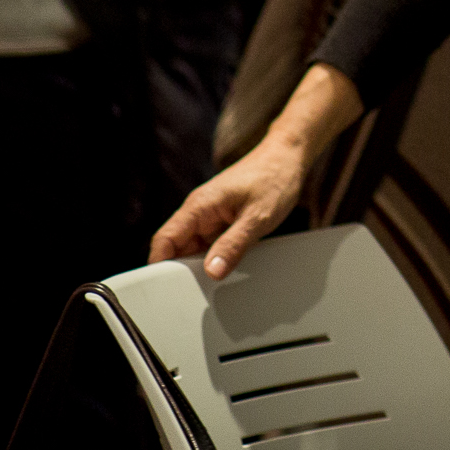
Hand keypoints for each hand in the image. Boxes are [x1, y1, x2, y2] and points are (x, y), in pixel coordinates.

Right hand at [148, 63, 359, 277]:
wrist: (289, 156)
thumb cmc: (275, 177)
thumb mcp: (257, 217)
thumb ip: (234, 245)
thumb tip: (212, 271)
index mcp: (199, 206)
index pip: (164, 240)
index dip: (159, 266)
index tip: (164, 289)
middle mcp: (199, 211)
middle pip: (176, 248)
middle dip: (181, 271)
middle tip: (193, 294)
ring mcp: (211, 216)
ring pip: (194, 248)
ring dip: (200, 265)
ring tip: (211, 286)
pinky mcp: (223, 219)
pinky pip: (211, 243)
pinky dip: (215, 257)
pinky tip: (226, 268)